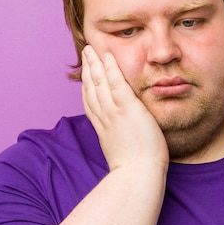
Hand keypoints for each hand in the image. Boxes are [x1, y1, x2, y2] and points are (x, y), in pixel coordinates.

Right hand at [81, 45, 168, 171]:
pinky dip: (110, 68)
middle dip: (87, 69)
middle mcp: (104, 118)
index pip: (91, 102)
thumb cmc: (135, 169)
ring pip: (99, 82)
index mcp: (102, 128)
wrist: (137, 175)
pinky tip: (108, 56)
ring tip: (91, 48)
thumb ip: (120, 140)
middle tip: (86, 53)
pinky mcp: (127, 109)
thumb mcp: (122, 152)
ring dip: (94, 63)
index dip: (87, 86)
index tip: (86, 74)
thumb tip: (123, 137)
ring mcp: (114, 112)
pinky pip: (116, 83)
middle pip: (91, 88)